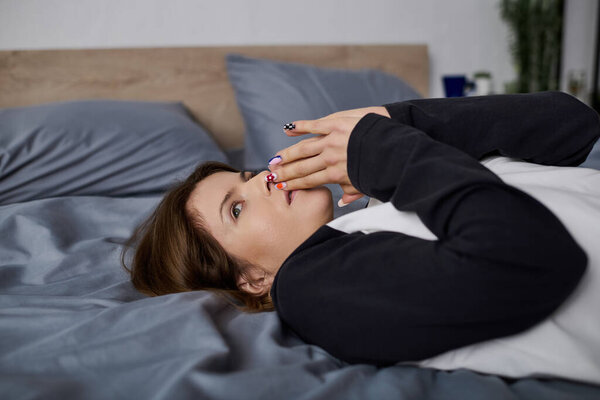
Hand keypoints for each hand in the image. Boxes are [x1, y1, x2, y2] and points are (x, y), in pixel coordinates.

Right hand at [267, 106, 389, 205]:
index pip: (309, 180)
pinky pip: (314, 125)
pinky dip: (300, 127)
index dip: (293, 183)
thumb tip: (340, 203)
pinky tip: (287, 129)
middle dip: (285, 172)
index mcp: (336, 173)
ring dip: (287, 154)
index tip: (280, 186)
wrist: (395, 145)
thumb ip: (351, 192)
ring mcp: (332, 140)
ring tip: (275, 159)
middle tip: (271, 174)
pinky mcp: (337, 124)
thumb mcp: (366, 183)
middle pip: (302, 166)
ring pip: (304, 148)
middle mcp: (330, 158)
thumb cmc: (381, 166)